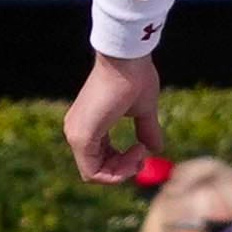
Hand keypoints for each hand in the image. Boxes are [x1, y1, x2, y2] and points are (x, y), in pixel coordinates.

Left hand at [65, 52, 165, 181]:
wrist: (126, 58)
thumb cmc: (134, 78)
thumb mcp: (143, 109)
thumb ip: (146, 130)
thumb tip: (155, 149)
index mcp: (88, 126)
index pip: (99, 161)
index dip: (122, 163)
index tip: (143, 149)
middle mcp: (76, 132)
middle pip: (96, 170)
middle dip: (123, 169)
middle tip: (143, 153)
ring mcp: (76, 135)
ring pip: (94, 173)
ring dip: (121, 171)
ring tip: (140, 150)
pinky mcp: (82, 136)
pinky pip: (92, 171)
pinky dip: (116, 171)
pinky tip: (136, 150)